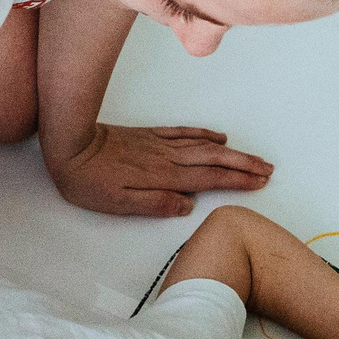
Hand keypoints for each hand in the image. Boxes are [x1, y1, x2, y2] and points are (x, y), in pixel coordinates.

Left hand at [48, 124, 270, 218]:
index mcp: (163, 177)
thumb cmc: (89, 181)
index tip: (259, 182)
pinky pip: (184, 133)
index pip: (208, 180)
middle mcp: (167, 159)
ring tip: (253, 157)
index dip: (236, 181)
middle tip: (268, 169)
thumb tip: (187, 205)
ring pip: (204, 147)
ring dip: (232, 152)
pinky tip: (217, 137)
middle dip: (244, 165)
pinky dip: (204, 135)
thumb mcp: (118, 203)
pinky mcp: (149, 136)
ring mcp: (160, 145)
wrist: (69, 145)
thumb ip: (154, 204)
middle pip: (214, 161)